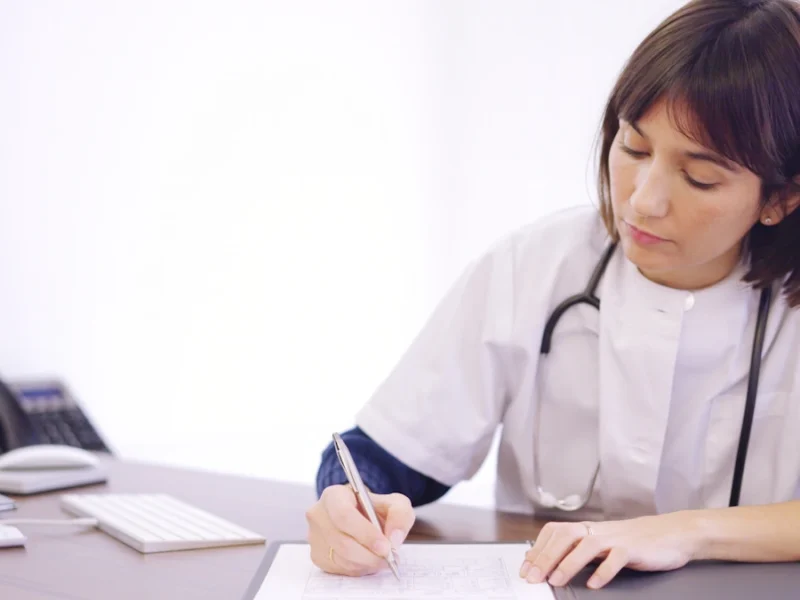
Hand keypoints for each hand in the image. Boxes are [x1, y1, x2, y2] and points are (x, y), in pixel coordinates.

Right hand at [305, 484, 415, 575]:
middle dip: (370, 555)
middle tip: (389, 558)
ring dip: (366, 563)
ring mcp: (315, 537)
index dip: (365, 534)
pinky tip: (368, 560)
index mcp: (333, 496)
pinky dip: (358, 569)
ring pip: (342, 558)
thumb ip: (400, 515)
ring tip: (381, 558)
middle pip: (343, 542)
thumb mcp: (394, 503)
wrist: (362, 517)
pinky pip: (339, 569)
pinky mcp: (317, 556)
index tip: (385, 546)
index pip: (344, 515)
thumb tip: (393, 539)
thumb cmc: (374, 509)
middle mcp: (318, 515)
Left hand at [520, 512, 699, 588]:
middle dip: (546, 556)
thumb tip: (545, 558)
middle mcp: (598, 530)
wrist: (672, 533)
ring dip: (568, 563)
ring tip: (556, 580)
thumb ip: (577, 549)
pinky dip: (604, 571)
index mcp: (588, 529)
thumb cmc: (635, 541)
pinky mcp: (634, 549)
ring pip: (587, 545)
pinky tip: (594, 584)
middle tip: (533, 577)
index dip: (538, 549)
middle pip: (565, 536)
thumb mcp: (603, 543)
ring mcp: (616, 538)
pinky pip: (617, 557)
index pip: (555, 532)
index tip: (525, 568)